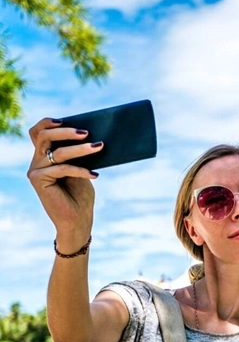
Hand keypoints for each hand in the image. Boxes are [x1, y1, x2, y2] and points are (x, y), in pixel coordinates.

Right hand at [27, 117, 103, 248]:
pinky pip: (62, 169)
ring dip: (80, 148)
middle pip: (44, 136)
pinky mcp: (38, 181)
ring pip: (56, 152)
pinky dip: (81, 170)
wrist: (77, 221)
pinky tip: (95, 174)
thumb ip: (80, 155)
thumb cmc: (81, 196)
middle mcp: (37, 161)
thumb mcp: (82, 170)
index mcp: (45, 157)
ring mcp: (36, 171)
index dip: (47, 122)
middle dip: (66, 131)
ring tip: (99, 146)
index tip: (65, 119)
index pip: (38, 132)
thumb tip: (93, 135)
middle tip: (87, 132)